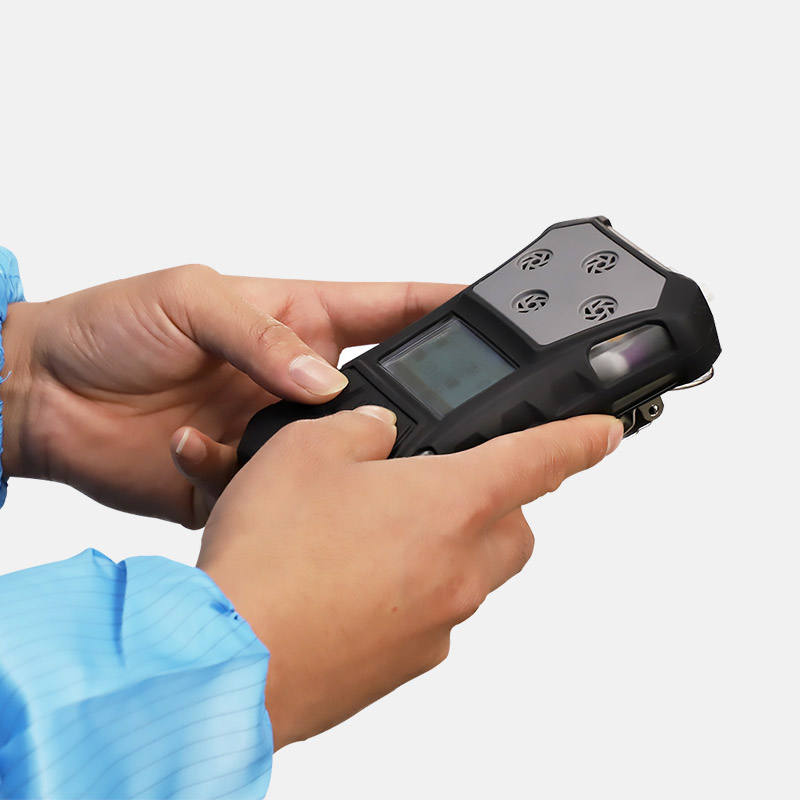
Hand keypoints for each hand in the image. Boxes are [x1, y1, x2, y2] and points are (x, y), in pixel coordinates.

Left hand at [0, 266, 457, 524]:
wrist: (42, 397)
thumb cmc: (110, 326)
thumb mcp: (188, 298)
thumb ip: (259, 335)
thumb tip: (322, 378)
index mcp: (298, 319)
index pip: (390, 309)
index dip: (443, 309)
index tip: (492, 315)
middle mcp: (295, 377)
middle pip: (377, 392)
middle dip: (396, 405)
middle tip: (395, 420)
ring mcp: (273, 431)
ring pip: (331, 454)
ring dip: (315, 457)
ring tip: (271, 441)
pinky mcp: (244, 478)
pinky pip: (270, 493)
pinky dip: (239, 481)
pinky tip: (189, 449)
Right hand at [198, 406, 622, 748]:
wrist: (234, 659)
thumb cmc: (272, 557)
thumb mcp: (307, 449)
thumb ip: (360, 429)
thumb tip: (380, 433)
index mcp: (452, 503)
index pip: (541, 460)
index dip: (580, 440)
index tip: (605, 433)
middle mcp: (459, 568)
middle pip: (513, 528)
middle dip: (492, 504)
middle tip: (438, 489)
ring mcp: (437, 622)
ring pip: (471, 574)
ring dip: (441, 548)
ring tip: (372, 534)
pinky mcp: (405, 662)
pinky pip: (429, 615)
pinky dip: (406, 592)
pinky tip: (348, 582)